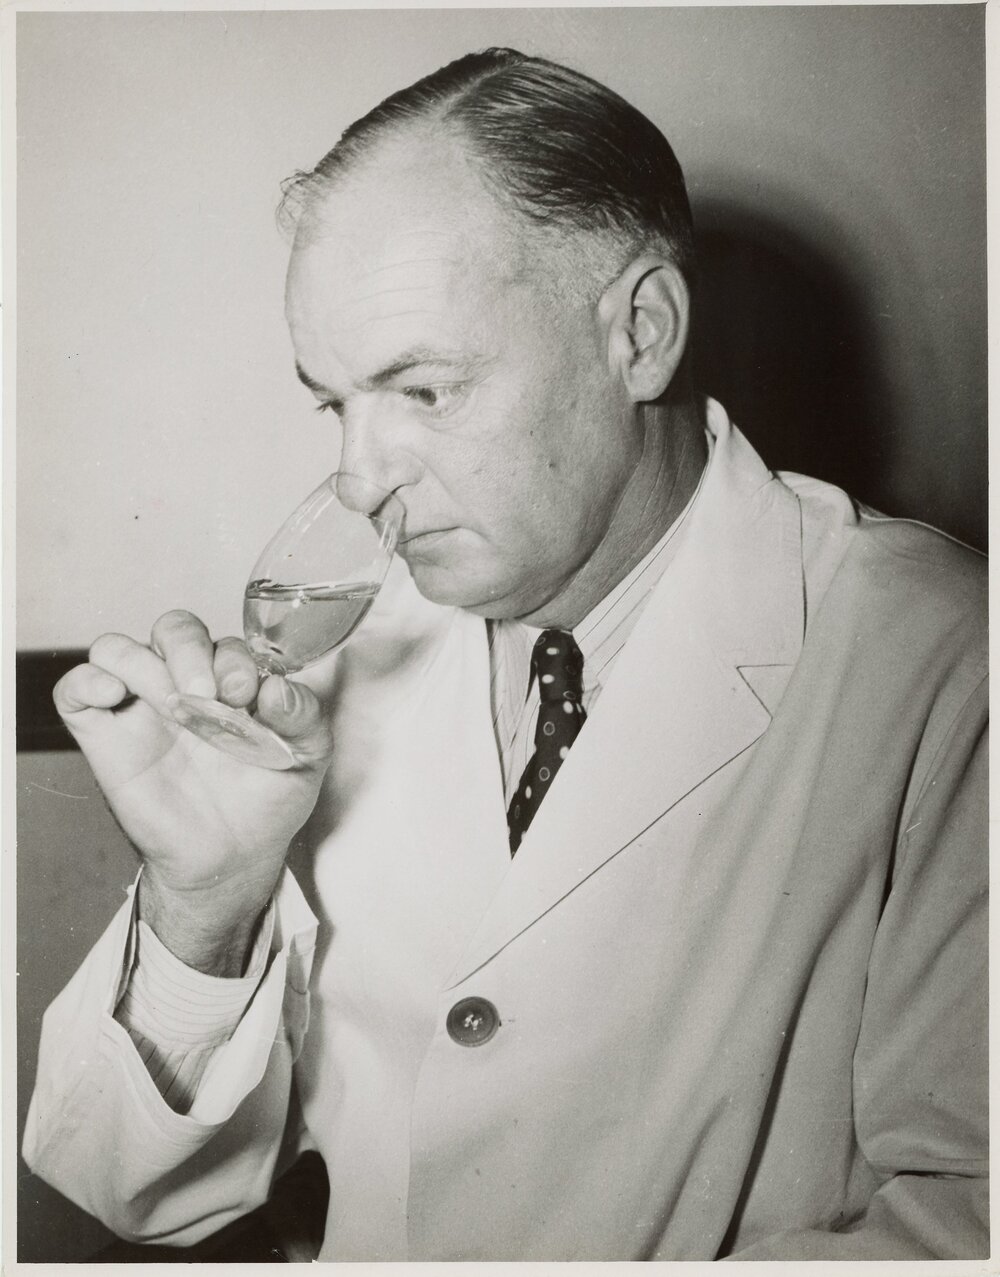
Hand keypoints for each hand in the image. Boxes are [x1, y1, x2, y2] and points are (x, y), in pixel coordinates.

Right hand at [54, 610, 333, 973]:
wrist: (233, 858)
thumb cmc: (267, 800)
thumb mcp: (307, 756)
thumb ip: (304, 715)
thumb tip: (279, 688)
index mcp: (230, 680)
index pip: (223, 641)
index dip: (235, 659)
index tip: (247, 696)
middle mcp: (184, 684)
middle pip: (172, 629)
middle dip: (191, 651)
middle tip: (211, 695)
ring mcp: (141, 708)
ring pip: (117, 649)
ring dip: (142, 664)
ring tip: (172, 706)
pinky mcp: (104, 738)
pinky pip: (74, 691)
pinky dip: (85, 681)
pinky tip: (114, 696)